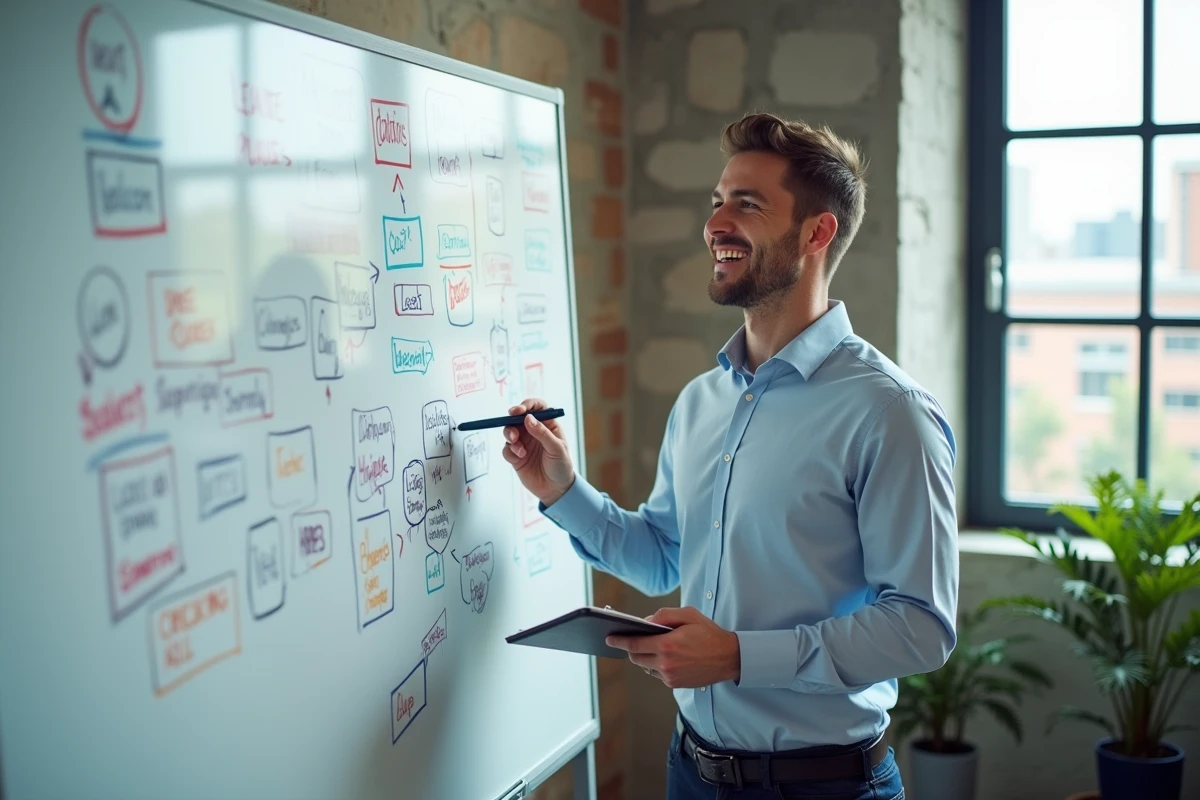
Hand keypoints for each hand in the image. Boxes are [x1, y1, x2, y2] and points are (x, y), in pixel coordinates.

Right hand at [500, 398, 574, 506]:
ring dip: (510, 435)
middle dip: (512, 421)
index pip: (537, 407)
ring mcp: (524, 443)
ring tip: (518, 447)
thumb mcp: (557, 449)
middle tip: (513, 431)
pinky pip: (507, 448)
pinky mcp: (516, 456)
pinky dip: (510, 451)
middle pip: (518, 417)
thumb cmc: (561, 467)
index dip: (527, 405)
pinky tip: (520, 457)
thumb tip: (528, 418)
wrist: (556, 490)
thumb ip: (542, 433)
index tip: (519, 410)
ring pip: (509, 431)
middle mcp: (534, 431)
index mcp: (548, 425)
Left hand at [606, 607, 740, 687]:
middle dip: (631, 648)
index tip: (609, 638)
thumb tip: (647, 622)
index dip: (619, 640)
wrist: (728, 658)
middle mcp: (666, 664)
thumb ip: (665, 615)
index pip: (634, 644)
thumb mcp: (688, 615)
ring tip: (652, 647)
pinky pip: (657, 674)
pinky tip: (666, 656)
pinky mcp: (675, 684)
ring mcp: (670, 676)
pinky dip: (656, 665)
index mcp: (667, 645)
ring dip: (644, 657)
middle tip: (631, 639)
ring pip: (645, 667)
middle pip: (636, 657)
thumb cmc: (709, 634)